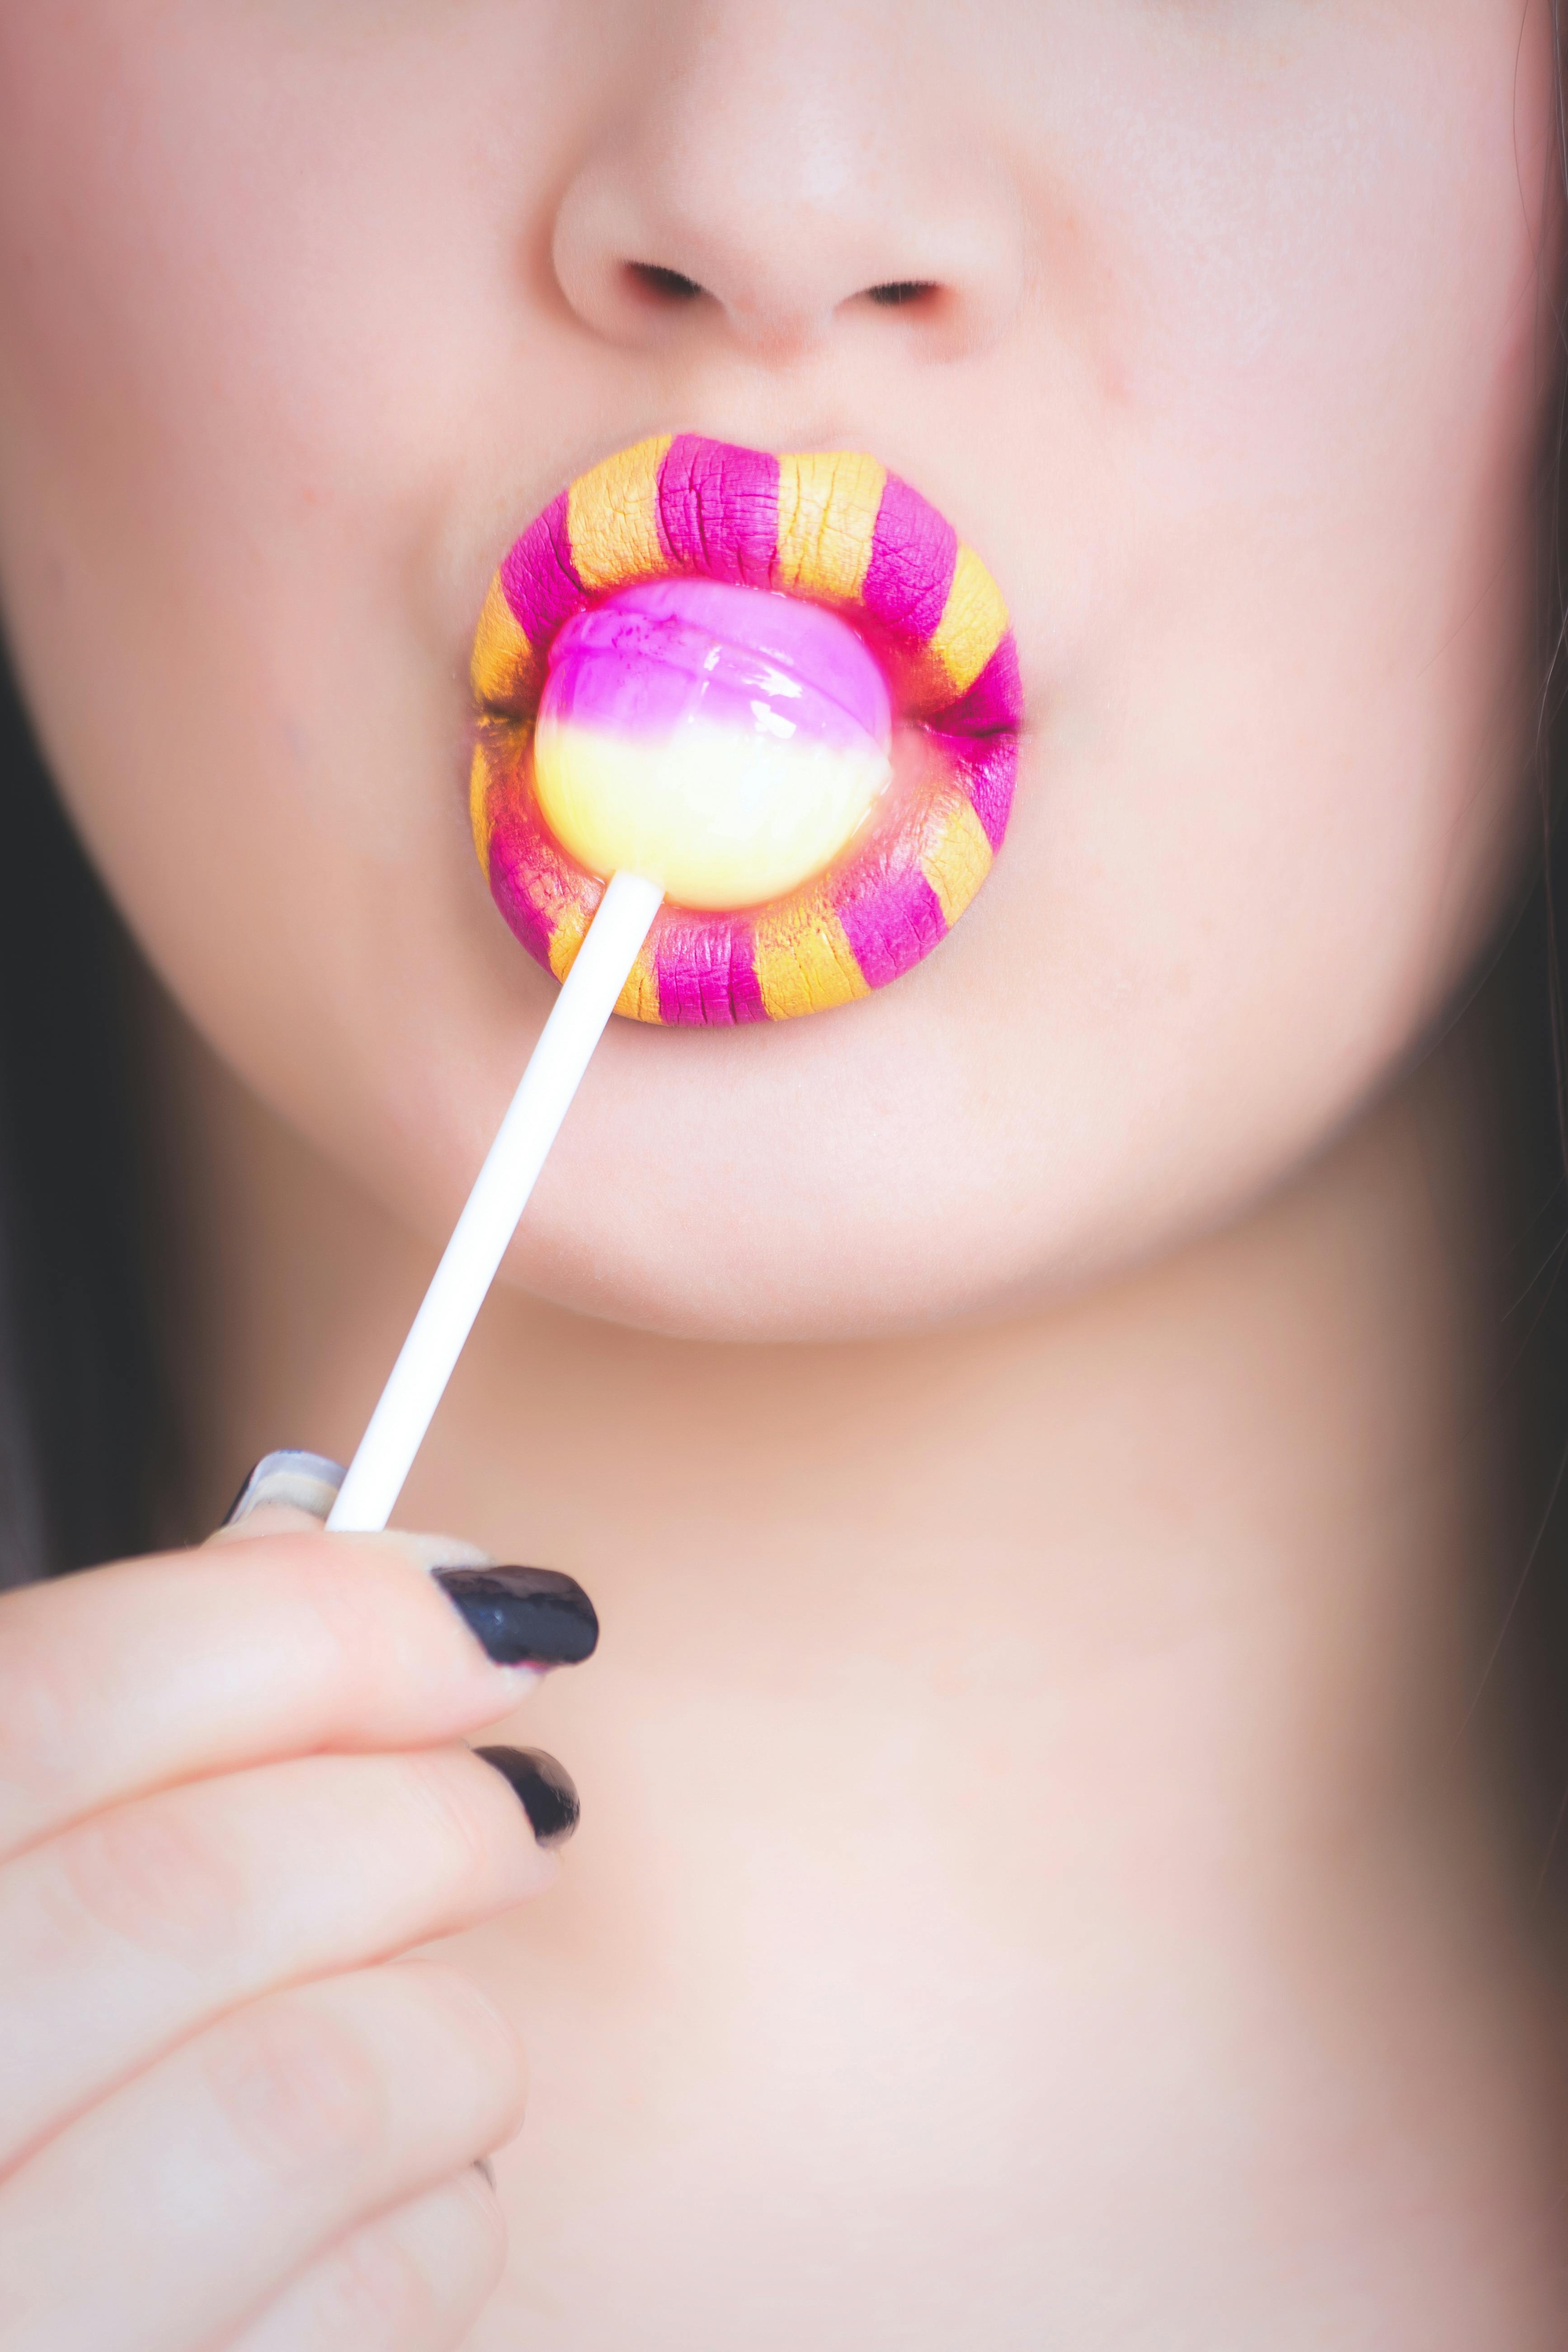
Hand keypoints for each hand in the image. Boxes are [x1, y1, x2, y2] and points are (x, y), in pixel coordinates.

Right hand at [0, 1456, 597, 2351]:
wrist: (37, 2306)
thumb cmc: (34, 2089)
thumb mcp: (17, 1888)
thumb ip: (115, 1743)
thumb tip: (314, 1561)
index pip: (57, 1701)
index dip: (306, 1622)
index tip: (483, 1607)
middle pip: (190, 1887)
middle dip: (417, 1813)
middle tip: (514, 1804)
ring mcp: (19, 2322)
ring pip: (311, 2091)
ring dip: (446, 2030)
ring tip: (453, 2038)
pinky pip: (376, 2297)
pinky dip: (441, 2214)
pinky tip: (402, 2198)